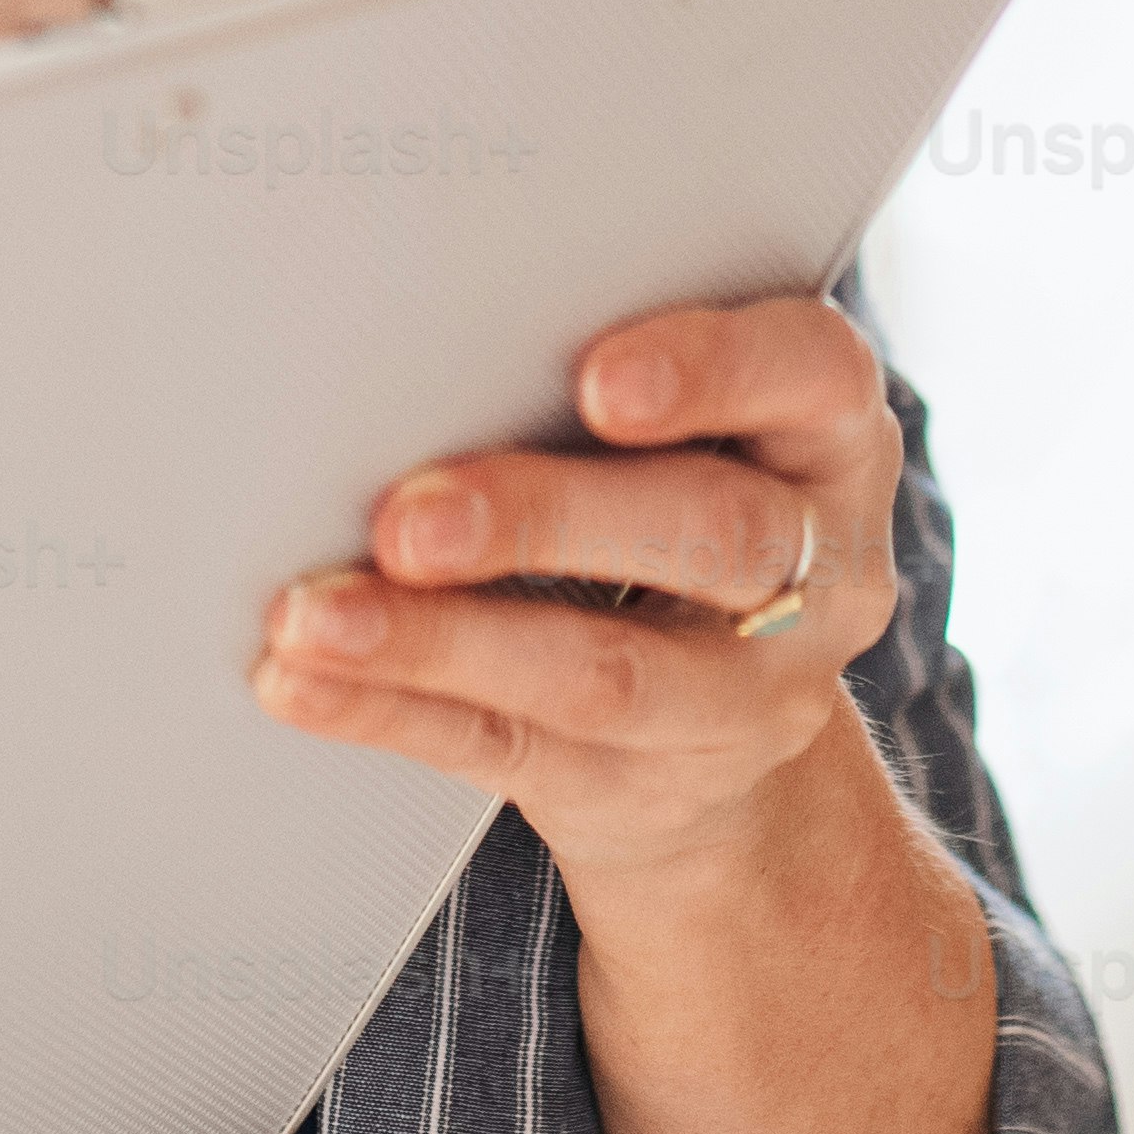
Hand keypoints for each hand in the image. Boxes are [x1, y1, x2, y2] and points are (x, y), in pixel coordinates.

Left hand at [250, 297, 900, 902]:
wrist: (720, 742)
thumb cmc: (669, 514)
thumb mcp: (691, 436)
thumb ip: (596, 390)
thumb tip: (412, 347)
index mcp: (827, 440)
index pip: (814, 373)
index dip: (713, 370)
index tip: (597, 380)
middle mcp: (814, 573)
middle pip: (713, 534)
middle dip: (548, 519)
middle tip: (410, 518)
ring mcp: (743, 701)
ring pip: (604, 674)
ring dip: (442, 639)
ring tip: (319, 613)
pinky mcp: (638, 786)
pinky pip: (506, 748)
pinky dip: (390, 709)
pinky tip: (305, 679)